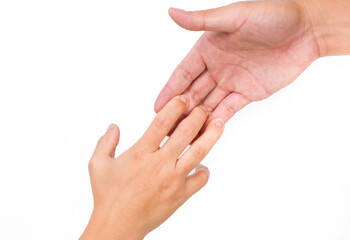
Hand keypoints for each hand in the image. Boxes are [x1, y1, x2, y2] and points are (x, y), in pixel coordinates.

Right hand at [80, 96, 223, 239]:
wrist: (119, 226)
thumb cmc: (107, 196)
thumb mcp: (97, 165)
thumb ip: (105, 142)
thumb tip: (114, 125)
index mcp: (140, 153)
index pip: (161, 123)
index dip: (175, 107)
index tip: (184, 97)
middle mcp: (160, 164)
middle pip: (185, 133)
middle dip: (197, 116)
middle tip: (203, 107)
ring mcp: (173, 180)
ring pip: (199, 153)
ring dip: (211, 136)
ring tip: (218, 123)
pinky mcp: (181, 195)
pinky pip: (201, 179)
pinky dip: (204, 170)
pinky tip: (200, 164)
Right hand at [155, 0, 319, 125]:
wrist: (307, 30)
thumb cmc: (272, 15)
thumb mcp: (235, 17)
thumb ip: (203, 21)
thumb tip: (171, 13)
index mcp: (208, 48)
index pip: (183, 73)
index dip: (170, 91)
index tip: (157, 108)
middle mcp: (217, 66)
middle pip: (193, 92)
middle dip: (179, 111)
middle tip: (165, 130)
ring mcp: (232, 81)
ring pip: (209, 104)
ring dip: (195, 120)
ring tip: (181, 137)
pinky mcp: (249, 93)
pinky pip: (229, 109)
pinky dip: (217, 121)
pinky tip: (206, 134)